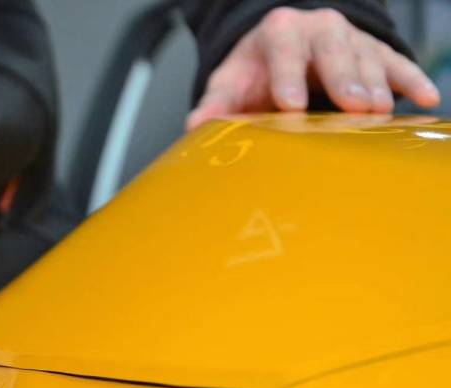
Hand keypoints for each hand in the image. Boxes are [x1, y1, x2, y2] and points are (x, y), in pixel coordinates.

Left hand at [187, 7, 440, 129]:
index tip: (291, 105)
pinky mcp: (374, 51)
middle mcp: (318, 28)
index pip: (284, 50)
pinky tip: (426, 100)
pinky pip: (396, 63)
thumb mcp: (231, 81)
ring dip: (376, 84)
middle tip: (352, 105)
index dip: (288, 76)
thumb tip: (196, 126)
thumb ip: (216, 103)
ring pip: (367, 57)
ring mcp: (350, 38)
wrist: (283, 46)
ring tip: (380, 111)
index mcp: (279, 33)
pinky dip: (411, 80)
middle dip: (343, 77)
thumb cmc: (257, 69)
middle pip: (334, 49)